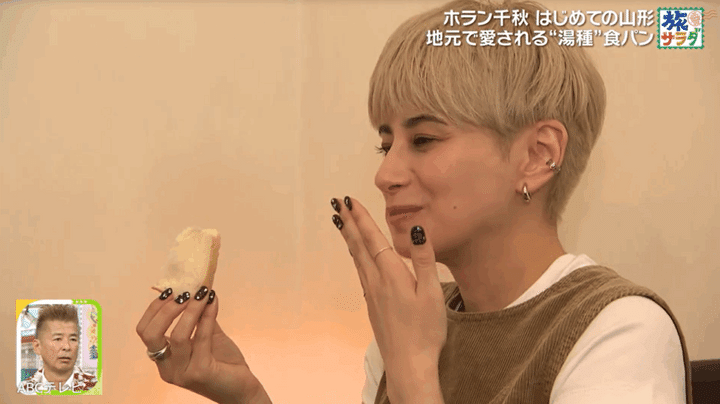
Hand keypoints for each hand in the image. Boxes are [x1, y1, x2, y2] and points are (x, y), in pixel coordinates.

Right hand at [136, 288, 271, 403]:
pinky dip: (207, 317)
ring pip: (178, 335)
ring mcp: (182, 372)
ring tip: (203, 294)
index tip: (172, 289)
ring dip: (191, 310)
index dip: (155, 308)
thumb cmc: (223, 363)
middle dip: (166, 309)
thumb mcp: (207, 336)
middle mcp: (167, 368)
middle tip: (185, 293)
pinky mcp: (200, 372)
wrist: (242, 389)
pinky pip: (201, 338)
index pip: (145, 331)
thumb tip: (197, 288)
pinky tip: (213, 303)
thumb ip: (199, 317)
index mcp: (164, 359)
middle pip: (151, 334)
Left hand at [331, 197, 446, 399]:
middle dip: (349, 223)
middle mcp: (376, 282)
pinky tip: (358, 258)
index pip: (373, 239)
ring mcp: (372, 295)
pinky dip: (356, 257)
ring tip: (342, 223)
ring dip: (350, 238)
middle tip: (335, 203)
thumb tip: (417, 228)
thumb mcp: (431, 293)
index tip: (348, 200)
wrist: (409, 365)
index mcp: (391, 275)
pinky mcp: (373, 306)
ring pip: (357, 259)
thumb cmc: (425, 332)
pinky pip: (361, 273)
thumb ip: (423, 259)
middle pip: (359, 246)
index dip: (361, 218)